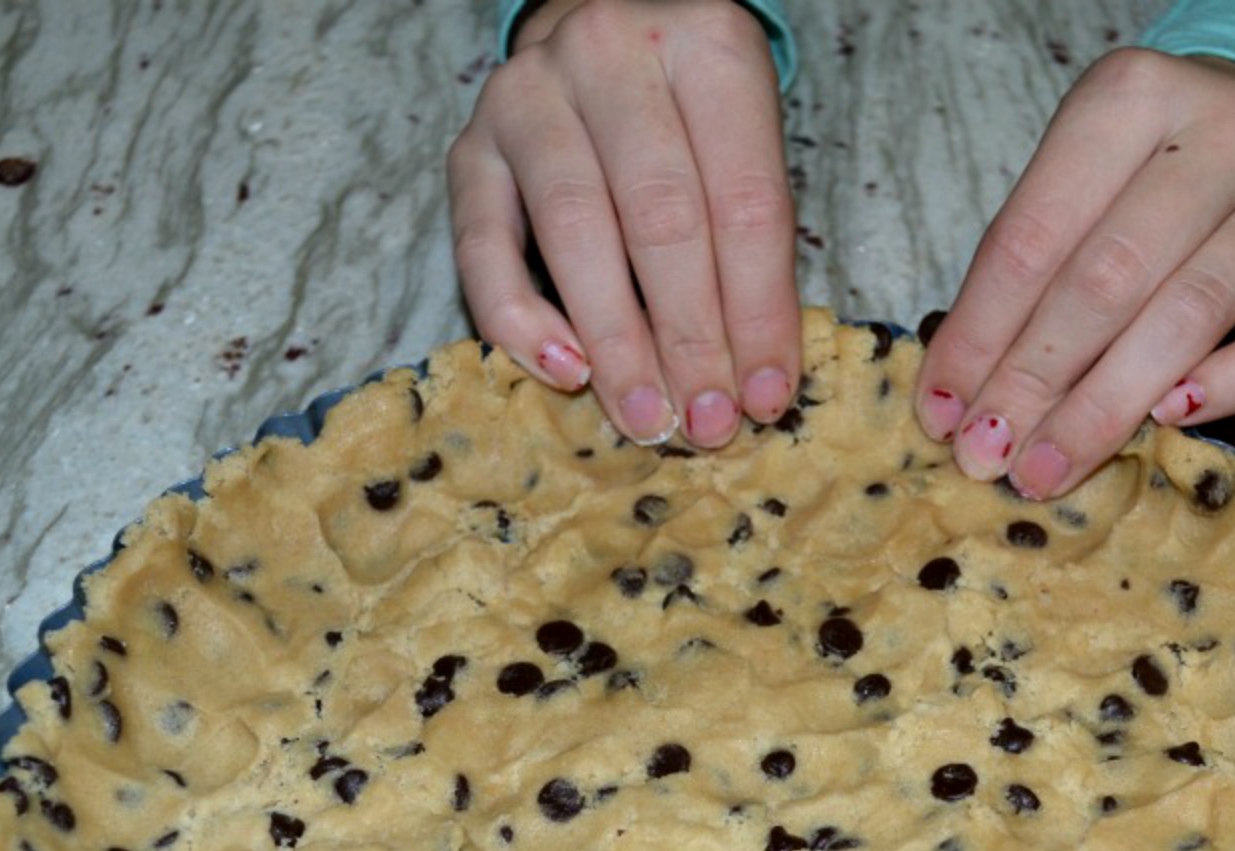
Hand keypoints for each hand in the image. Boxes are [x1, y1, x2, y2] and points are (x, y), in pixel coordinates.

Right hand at [447, 0, 799, 446]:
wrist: (599, 43)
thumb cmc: (688, 117)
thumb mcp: (744, 150)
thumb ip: (754, 251)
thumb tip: (758, 384)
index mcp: (706, 48)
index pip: (745, 202)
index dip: (759, 312)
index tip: (765, 396)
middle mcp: (611, 57)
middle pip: (661, 218)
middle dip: (689, 338)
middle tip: (705, 423)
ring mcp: (530, 98)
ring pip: (575, 232)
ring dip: (617, 343)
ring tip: (645, 416)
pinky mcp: (470, 150)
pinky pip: (485, 249)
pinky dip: (523, 321)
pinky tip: (567, 372)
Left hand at [915, 49, 1234, 498]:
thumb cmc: (1137, 185)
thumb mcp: (1065, 193)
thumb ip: (1015, 280)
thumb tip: (954, 405)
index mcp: (1132, 98)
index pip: (1034, 234)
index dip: (978, 334)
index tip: (941, 415)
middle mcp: (1227, 134)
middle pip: (1109, 277)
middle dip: (1035, 381)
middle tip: (989, 455)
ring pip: (1192, 312)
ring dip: (1106, 406)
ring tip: (1047, 468)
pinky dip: (1228, 386)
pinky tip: (1165, 420)